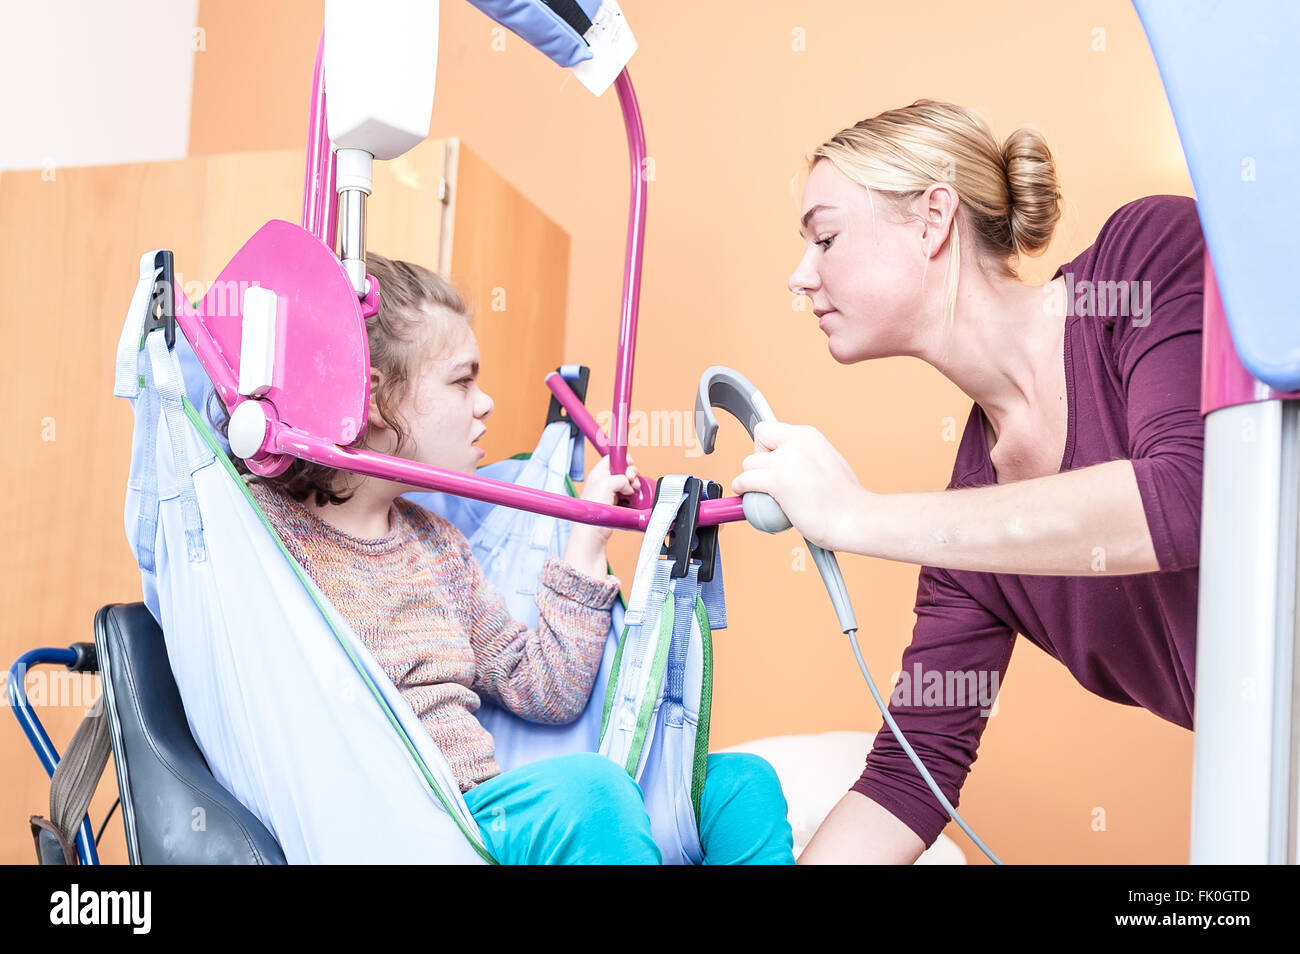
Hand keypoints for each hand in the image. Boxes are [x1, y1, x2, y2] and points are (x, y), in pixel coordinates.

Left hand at [564, 454, 637, 576]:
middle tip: (632, 481)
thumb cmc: (592, 511)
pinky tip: (633, 500)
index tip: (630, 463)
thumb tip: (629, 483)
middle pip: (623, 471)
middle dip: (631, 475)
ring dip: (634, 487)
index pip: (612, 459)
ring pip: (628, 485)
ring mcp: (611, 495)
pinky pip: (630, 497)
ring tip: (633, 492)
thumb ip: (620, 478)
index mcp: (598, 474)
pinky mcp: (618, 506)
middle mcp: (604, 483)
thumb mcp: (605, 485)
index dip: (623, 459)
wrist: (593, 534)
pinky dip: (634, 498)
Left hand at [730, 421, 868, 551]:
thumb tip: (785, 462)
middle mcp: (797, 442)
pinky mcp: (779, 482)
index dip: (766, 446)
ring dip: (751, 479)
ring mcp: (787, 460)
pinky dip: (741, 488)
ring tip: (763, 493)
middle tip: (769, 480)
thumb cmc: (845, 500)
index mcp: (808, 436)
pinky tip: (744, 495)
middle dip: (757, 461)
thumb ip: (804, 457)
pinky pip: (745, 480)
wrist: (856, 518)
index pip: (769, 429)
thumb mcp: (826, 463)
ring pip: (748, 463)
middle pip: (757, 441)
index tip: (770, 462)